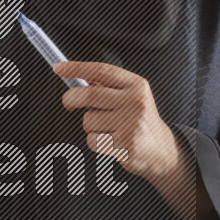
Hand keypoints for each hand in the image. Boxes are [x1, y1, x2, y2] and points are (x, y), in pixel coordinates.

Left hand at [53, 60, 181, 184]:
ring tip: (108, 129)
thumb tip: (77, 77)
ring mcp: (131, 124)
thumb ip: (108, 87)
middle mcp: (136, 102)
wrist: (161, 151)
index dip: (76, 68)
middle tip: (68, 104)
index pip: (101, 71)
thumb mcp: (132, 96)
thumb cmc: (140, 121)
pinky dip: (95, 141)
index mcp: (136, 85)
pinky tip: (111, 141)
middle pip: (89, 94)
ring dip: (89, 126)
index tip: (58, 68)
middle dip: (71, 99)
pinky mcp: (125, 144)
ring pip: (88, 120)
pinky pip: (92, 140)